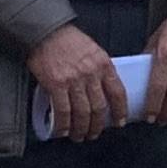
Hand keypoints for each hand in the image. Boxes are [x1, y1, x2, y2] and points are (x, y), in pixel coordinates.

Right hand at [29, 21, 125, 143]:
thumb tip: (102, 89)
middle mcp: (91, 74)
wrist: (46, 31)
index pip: (118, 92)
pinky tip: (63, 131)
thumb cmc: (69, 40)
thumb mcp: (93, 50)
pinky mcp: (56, 84)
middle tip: (95, 134)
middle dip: (98, 125)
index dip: (120, 111)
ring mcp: (74, 80)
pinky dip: (63, 124)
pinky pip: (62, 111)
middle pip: (100, 107)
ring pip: (82, 112)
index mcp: (104, 64)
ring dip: (81, 128)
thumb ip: (99, 69)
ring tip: (79, 136)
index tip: (120, 122)